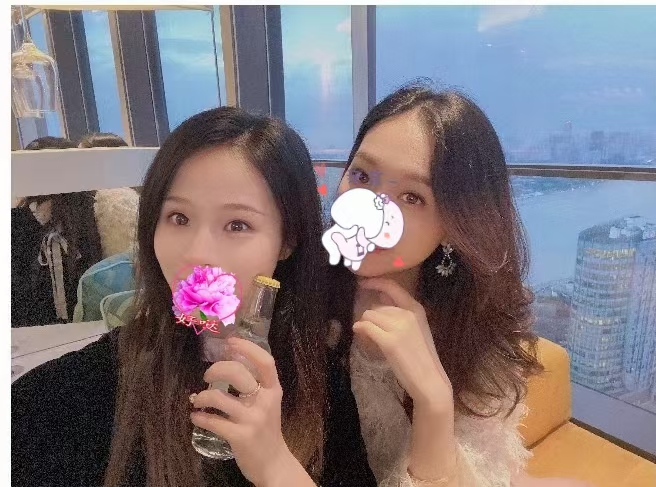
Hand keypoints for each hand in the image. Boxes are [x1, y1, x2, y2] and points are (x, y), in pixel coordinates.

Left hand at [190, 337, 293, 485]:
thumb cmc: (267, 430)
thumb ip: (255, 386)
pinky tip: (196, 417)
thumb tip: (228, 363)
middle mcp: (264, 401)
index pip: (265, 361)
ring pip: (219, 397)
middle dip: (216, 369)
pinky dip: (199, 417)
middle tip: (207, 376)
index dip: (247, 348)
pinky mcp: (240, 436)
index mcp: (273, 390)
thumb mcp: (268, 403)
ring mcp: (252, 419)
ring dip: (202, 396)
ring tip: (198, 400)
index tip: (230, 342)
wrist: (274, 463)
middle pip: (237, 373)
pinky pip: (212, 421)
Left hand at [353, 277, 452, 413]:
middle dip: (371, 317)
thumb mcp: (416, 328)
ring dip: (366, 324)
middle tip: (371, 331)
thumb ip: (400, 313)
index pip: (392, 287)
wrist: (429, 380)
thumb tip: (379, 298)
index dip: (375, 282)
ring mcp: (399, 327)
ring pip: (369, 315)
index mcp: (416, 308)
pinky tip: (360, 333)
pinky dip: (360, 329)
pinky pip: (366, 327)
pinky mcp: (389, 341)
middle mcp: (408, 313)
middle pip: (377, 307)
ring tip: (369, 336)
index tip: (363, 282)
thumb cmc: (421, 357)